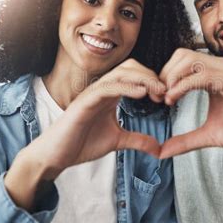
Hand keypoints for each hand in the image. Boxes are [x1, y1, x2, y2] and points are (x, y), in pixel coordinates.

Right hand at [5, 59, 164, 208]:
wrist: (57, 155)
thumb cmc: (82, 143)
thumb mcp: (118, 140)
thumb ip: (137, 140)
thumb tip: (158, 149)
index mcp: (110, 94)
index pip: (134, 76)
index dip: (152, 81)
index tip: (166, 95)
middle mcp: (102, 89)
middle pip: (130, 68)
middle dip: (150, 76)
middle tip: (165, 91)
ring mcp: (93, 93)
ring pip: (120, 73)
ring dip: (143, 79)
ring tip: (158, 91)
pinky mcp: (85, 102)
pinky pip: (108, 88)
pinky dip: (126, 87)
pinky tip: (142, 93)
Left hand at [159, 49, 222, 159]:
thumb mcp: (211, 135)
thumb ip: (186, 140)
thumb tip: (161, 151)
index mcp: (215, 75)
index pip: (181, 63)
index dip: (164, 78)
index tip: (157, 99)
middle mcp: (221, 67)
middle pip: (181, 55)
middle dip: (164, 74)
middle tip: (158, 98)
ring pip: (190, 59)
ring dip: (171, 77)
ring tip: (165, 98)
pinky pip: (204, 74)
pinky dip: (184, 84)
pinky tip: (174, 98)